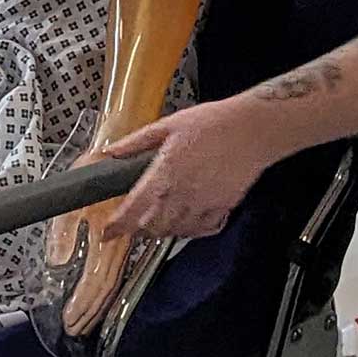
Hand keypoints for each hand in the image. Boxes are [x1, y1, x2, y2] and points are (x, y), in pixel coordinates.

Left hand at [45, 175, 134, 337]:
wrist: (120, 150)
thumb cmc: (95, 166)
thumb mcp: (72, 195)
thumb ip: (64, 232)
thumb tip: (57, 263)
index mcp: (105, 232)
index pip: (96, 279)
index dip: (83, 302)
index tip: (70, 317)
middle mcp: (119, 241)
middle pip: (106, 286)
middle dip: (90, 310)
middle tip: (74, 328)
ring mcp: (126, 239)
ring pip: (113, 279)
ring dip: (98, 303)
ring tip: (84, 320)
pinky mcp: (127, 235)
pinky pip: (118, 268)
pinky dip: (107, 288)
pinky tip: (100, 296)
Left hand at [101, 98, 281, 240]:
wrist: (250, 130)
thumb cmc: (211, 123)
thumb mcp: (166, 125)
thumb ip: (136, 142)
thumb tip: (112, 151)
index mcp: (164, 175)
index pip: (133, 210)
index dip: (117, 226)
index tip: (106, 233)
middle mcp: (182, 195)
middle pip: (152, 227)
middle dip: (138, 229)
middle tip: (131, 224)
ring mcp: (203, 205)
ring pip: (176, 231)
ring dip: (162, 230)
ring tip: (155, 220)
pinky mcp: (222, 208)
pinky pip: (202, 230)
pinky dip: (189, 230)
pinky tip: (185, 220)